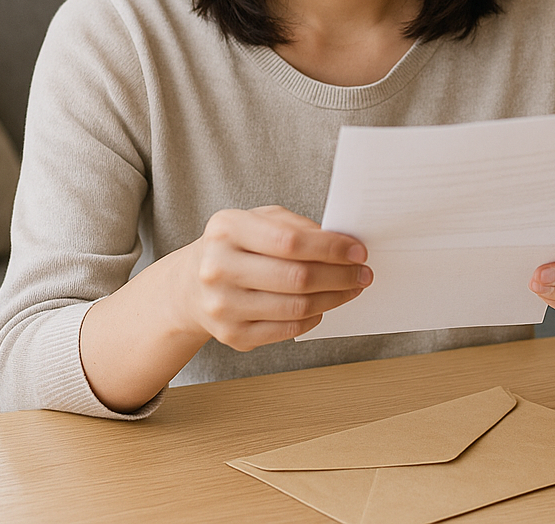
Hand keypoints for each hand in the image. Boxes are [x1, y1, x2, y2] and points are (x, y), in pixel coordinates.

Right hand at [184, 205, 372, 350]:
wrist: (192, 284)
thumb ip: (297, 227)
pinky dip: (313, 317)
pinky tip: (323, 305)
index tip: (358, 251)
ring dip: (334, 298)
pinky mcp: (231, 335)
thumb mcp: (260, 220)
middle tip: (363, 273)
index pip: (290, 241)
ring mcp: (222, 305)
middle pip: (296, 277)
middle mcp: (218, 267)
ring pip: (295, 307)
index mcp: (226, 229)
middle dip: (340, 276)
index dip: (330, 248)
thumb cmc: (237, 245)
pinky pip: (287, 330)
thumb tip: (342, 245)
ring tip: (351, 288)